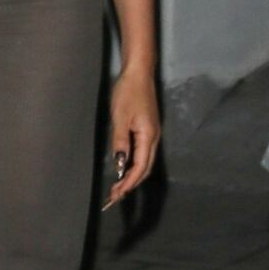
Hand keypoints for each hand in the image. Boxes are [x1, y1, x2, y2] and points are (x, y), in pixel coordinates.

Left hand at [103, 66, 160, 209]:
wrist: (139, 72)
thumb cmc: (128, 92)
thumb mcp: (120, 117)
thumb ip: (120, 142)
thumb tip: (119, 165)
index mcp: (148, 137)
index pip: (140, 167)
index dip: (129, 183)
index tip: (117, 194)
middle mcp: (153, 138)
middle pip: (145, 168)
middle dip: (131, 184)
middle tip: (115, 196)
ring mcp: (151, 133)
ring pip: (144, 162)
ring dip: (132, 175)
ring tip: (117, 187)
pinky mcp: (147, 129)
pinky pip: (142, 153)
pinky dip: (133, 164)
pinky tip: (123, 167)